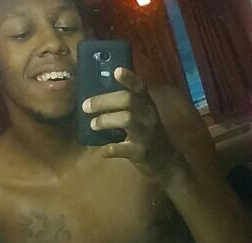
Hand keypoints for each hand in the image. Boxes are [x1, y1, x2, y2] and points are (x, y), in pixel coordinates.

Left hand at [82, 67, 179, 184]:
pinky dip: (109, 149)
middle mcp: (149, 116)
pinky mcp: (142, 152)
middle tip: (85, 107)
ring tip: (93, 125)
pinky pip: (122, 148)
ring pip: (126, 119)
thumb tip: (99, 96)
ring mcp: (147, 134)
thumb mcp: (144, 117)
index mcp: (148, 105)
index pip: (140, 86)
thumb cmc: (148, 136)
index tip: (116, 71)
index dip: (129, 78)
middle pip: (127, 100)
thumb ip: (129, 105)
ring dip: (105, 121)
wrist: (166, 162)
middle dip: (103, 101)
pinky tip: (103, 150)